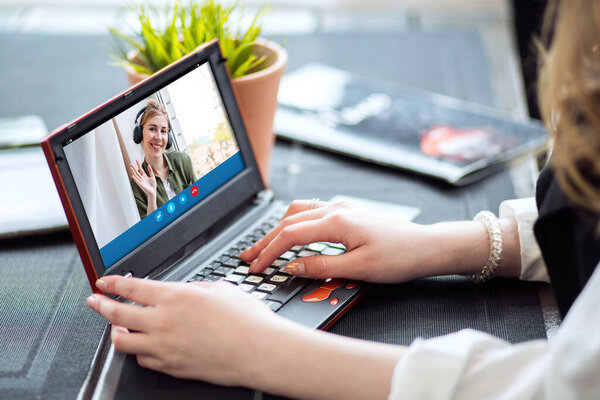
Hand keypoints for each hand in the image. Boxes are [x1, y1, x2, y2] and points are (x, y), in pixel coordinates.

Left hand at [87, 277, 282, 385]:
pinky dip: (139, 351)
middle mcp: (163, 322)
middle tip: (94, 302)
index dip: (112, 284)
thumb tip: (178, 293)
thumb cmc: (245, 319)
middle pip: (116, 314)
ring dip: (116, 332)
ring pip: (123, 342)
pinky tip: (144, 346)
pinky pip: (143, 359)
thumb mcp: (218, 288)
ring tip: (116, 328)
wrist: (258, 350)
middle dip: (100, 306)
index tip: (104, 283)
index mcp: (174, 297)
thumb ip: (190, 289)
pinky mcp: (171, 366)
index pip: (130, 288)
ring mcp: (164, 347)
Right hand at [130, 160, 156, 200]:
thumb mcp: (152, 176)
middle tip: (131, 164)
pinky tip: (133, 176)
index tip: (136, 160)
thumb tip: (149, 165)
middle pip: (137, 172)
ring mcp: (140, 181)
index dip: (138, 164)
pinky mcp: (140, 184)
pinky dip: (135, 178)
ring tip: (131, 168)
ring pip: (136, 175)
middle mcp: (141, 178)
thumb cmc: (153, 184)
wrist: (153, 191)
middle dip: (134, 168)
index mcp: (144, 176)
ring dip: (133, 172)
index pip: (141, 169)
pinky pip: (137, 181)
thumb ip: (150, 171)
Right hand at [240, 200, 435, 282]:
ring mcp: (342, 208)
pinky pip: (312, 212)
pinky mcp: (348, 212)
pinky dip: (294, 223)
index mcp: (337, 221)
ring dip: (278, 228)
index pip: (290, 235)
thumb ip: (320, 266)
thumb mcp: (358, 269)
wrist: (426, 246)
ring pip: (298, 212)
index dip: (269, 252)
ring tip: (264, 245)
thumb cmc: (399, 257)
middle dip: (266, 240)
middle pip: (289, 221)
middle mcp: (336, 209)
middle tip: (248, 256)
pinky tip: (290, 233)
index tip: (256, 267)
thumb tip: (291, 266)